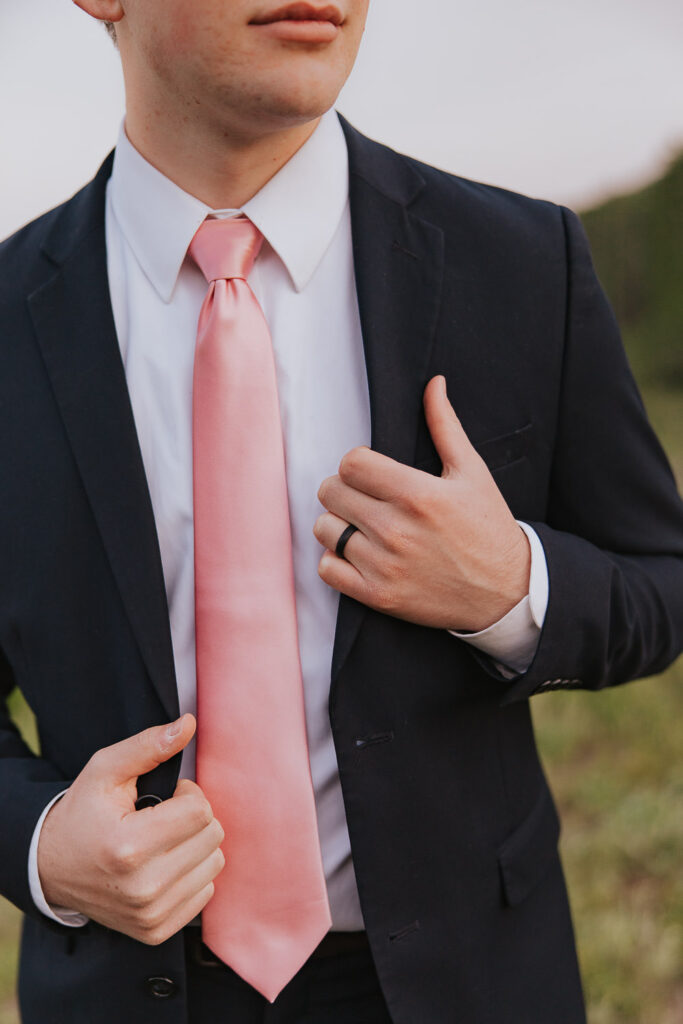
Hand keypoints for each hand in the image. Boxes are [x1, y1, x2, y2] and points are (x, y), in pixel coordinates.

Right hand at [37, 714, 224, 944]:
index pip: (200, 811)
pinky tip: (164, 865)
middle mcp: (142, 887)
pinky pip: (206, 891)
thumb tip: (189, 723)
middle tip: (162, 817)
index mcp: (129, 845)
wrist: (52, 868)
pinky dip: (192, 873)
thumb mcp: (106, 770)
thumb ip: (148, 745)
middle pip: (212, 836)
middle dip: (194, 818)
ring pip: (214, 863)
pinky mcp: (157, 931)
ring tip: (163, 840)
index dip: (187, 794)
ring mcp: (150, 914)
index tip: (165, 796)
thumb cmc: (83, 813)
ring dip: (196, 845)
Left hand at [314, 374, 530, 632]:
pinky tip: (359, 554)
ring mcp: (384, 565)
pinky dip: (336, 560)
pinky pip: (327, 568)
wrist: (506, 592)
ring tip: (362, 527)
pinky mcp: (378, 595)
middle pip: (331, 492)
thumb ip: (445, 426)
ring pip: (325, 529)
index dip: (357, 464)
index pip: (351, 463)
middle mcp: (396, 529)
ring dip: (337, 524)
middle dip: (343, 490)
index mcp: (417, 494)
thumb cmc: (488, 527)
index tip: (371, 474)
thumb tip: (434, 383)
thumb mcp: (472, 472)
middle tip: (365, 498)